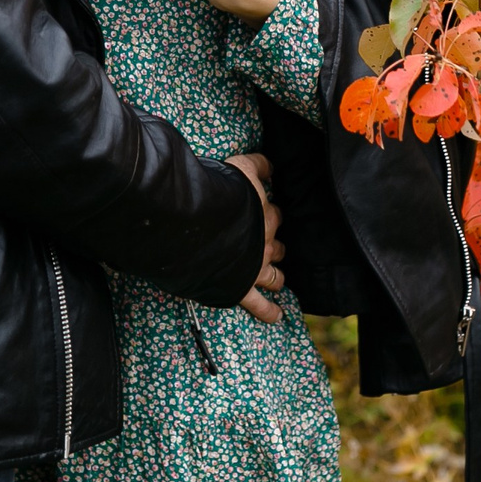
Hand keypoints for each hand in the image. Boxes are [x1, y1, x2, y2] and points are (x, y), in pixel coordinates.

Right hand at [226, 151, 285, 323]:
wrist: (201, 222)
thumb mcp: (240, 167)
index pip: (275, 215)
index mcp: (264, 215)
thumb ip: (257, 164)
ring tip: (278, 280)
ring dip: (277, 277)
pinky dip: (269, 312)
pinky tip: (277, 317)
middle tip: (269, 246)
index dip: (271, 214)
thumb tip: (271, 165)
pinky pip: (258, 305)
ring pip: (275, 276)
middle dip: (275, 246)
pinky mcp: (240, 288)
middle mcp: (264, 243)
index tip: (265, 213)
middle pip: (277, 246)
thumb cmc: (220, 192)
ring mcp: (254, 268)